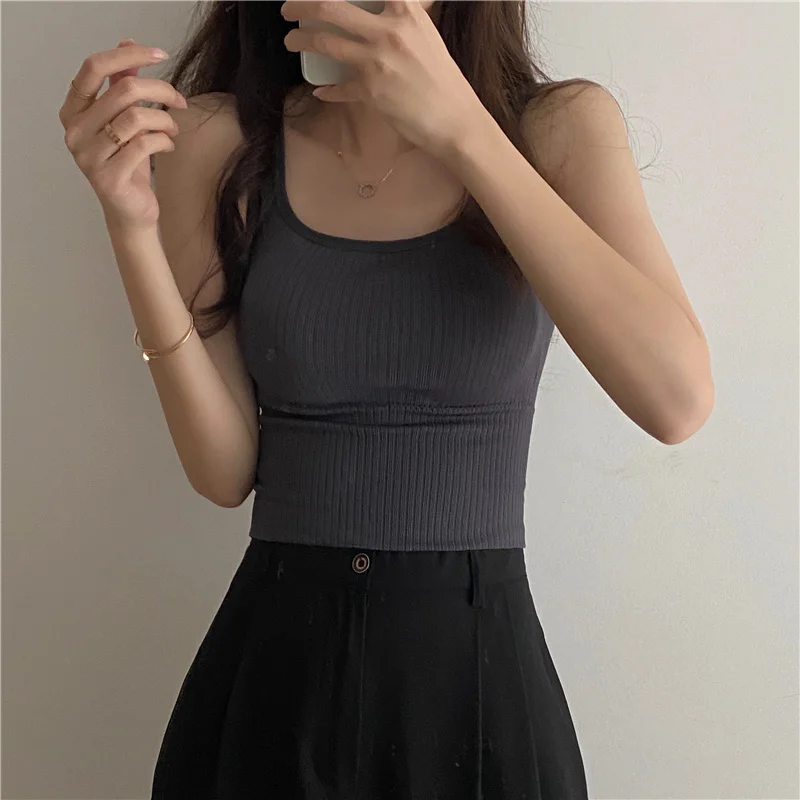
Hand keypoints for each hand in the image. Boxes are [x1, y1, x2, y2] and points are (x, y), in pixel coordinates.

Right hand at [58, 39, 187, 233]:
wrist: (130, 211)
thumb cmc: (128, 164)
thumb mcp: (124, 120)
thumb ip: (121, 84)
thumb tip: (128, 42)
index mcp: (73, 111)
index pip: (93, 68)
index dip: (128, 55)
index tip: (159, 54)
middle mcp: (74, 132)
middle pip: (123, 90)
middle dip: (161, 90)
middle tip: (180, 101)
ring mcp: (89, 156)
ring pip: (136, 117)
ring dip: (165, 119)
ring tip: (173, 129)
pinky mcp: (109, 178)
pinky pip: (145, 145)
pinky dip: (164, 141)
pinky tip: (168, 146)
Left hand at [281, 0, 484, 160]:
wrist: (455, 119)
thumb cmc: (444, 79)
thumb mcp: (426, 36)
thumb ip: (401, 19)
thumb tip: (381, 11)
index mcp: (405, 12)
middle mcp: (387, 32)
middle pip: (329, 8)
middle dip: (300, 6)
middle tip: (289, 9)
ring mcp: (375, 63)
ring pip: (324, 43)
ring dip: (301, 41)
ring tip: (292, 41)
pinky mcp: (369, 92)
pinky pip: (337, 87)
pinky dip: (327, 89)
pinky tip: (321, 89)